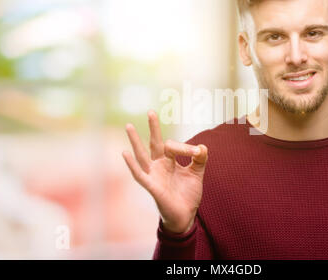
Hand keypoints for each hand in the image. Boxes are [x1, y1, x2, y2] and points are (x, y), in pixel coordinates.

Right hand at [122, 110, 207, 233]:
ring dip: (135, 141)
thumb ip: (200, 159)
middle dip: (153, 128)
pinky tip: (124, 152)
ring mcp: (153, 176)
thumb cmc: (188, 194)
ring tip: (128, 126)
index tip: (198, 151)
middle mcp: (158, 166)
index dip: (185, 147)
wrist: (186, 216)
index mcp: (168, 162)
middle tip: (151, 111)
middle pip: (154, 144)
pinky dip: (131, 164)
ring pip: (141, 155)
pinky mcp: (152, 187)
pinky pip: (139, 174)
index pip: (172, 146)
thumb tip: (202, 146)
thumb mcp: (197, 174)